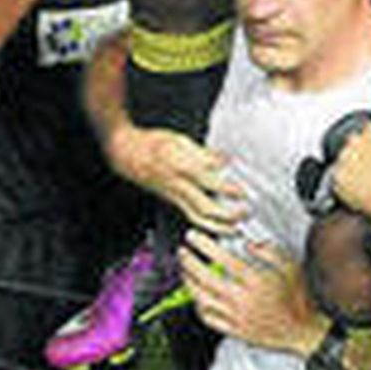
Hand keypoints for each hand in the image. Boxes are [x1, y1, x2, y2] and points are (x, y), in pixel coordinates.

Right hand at [108, 126, 247, 233]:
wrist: (125, 153)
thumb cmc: (152, 142)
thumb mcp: (178, 140)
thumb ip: (203, 153)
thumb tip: (225, 159)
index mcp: (181, 168)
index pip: (207, 182)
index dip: (226, 189)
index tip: (243, 192)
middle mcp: (178, 186)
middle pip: (204, 207)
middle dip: (226, 215)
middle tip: (245, 213)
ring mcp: (174, 195)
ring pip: (198, 217)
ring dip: (218, 227)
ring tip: (237, 229)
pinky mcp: (172, 200)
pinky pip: (191, 216)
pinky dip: (206, 225)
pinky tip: (219, 229)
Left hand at [180, 231, 322, 351]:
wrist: (304, 329)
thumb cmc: (300, 298)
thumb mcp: (292, 266)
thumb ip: (270, 252)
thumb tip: (250, 244)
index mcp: (257, 282)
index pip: (224, 259)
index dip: (205, 246)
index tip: (195, 238)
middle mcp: (243, 300)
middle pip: (206, 279)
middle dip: (190, 262)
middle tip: (183, 252)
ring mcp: (237, 317)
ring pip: (203, 299)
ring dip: (190, 283)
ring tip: (186, 271)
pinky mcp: (235, 330)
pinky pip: (209, 318)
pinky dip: (199, 306)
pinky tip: (197, 297)